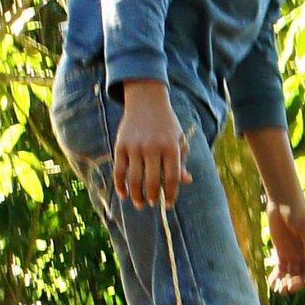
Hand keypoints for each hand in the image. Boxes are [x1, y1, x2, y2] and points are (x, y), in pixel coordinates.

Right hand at [114, 81, 191, 207]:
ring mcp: (135, 146)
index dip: (170, 194)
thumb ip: (181, 161)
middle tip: (152, 203)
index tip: (168, 204)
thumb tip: (185, 181)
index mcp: (170, 148)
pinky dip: (120, 185)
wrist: (146, 100)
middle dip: (152, 197)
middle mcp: (152, 147)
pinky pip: (119, 170)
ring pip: (134, 179)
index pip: (171, 178)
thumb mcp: (179, 140)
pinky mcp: (121, 145)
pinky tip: (123, 195)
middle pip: (152, 181)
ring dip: (136, 195)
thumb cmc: (166, 124)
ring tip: (140, 204)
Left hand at [267, 201, 304, 291]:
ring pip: (293, 275)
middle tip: (288, 287)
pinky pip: (281, 269)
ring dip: (287, 283)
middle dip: (298, 282)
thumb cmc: (297, 211)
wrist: (282, 201)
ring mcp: (295, 255)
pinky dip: (277, 277)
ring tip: (279, 290)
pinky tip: (272, 283)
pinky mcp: (282, 254)